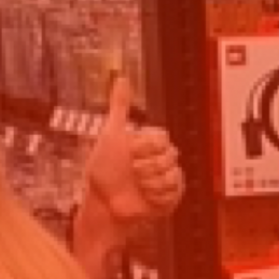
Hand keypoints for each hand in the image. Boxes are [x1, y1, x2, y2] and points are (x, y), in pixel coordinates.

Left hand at [84, 74, 185, 230]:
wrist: (104, 201)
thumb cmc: (104, 168)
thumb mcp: (111, 133)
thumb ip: (120, 106)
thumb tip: (122, 78)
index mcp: (152, 143)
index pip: (162, 138)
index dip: (145, 146)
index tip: (130, 152)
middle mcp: (162, 159)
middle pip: (170, 156)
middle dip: (146, 166)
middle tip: (132, 171)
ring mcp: (168, 179)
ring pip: (172, 175)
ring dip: (150, 182)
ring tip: (138, 186)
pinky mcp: (171, 198)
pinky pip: (174, 193)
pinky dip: (156, 196)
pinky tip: (145, 197)